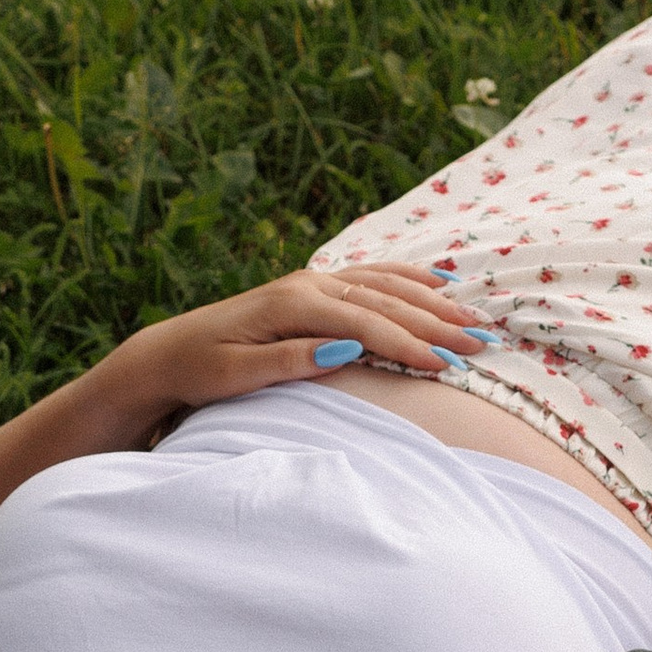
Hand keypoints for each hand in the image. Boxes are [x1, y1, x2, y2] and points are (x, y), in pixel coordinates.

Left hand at [95, 260, 494, 420]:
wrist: (169, 352)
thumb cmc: (202, 371)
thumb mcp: (238, 375)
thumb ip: (292, 360)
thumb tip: (344, 350)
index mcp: (292, 306)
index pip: (365, 324)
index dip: (409, 344)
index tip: (447, 364)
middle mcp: (308, 285)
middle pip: (385, 302)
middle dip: (436, 323)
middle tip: (482, 344)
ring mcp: (313, 282)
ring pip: (386, 286)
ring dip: (433, 302)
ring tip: (475, 318)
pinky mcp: (315, 287)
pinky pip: (373, 277)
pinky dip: (410, 280)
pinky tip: (441, 285)